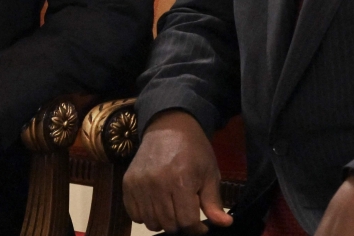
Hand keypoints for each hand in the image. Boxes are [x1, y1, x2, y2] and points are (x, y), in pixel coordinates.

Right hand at [123, 109, 232, 233]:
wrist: (168, 127)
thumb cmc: (194, 150)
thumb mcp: (210, 173)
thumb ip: (213, 202)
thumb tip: (226, 224)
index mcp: (181, 181)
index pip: (187, 222)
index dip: (196, 228)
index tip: (200, 225)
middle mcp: (157, 184)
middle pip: (169, 225)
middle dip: (181, 225)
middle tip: (185, 213)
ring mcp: (140, 184)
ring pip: (151, 222)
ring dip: (163, 222)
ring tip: (171, 209)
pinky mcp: (128, 183)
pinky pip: (134, 214)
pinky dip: (145, 215)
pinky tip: (155, 205)